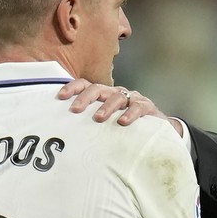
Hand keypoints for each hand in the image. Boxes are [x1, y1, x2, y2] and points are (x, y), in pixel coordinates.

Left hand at [58, 79, 182, 135]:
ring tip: (98, 118)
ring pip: (117, 96)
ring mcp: (132, 98)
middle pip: (98, 88)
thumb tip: (62, 132)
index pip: (85, 85)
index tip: (60, 97)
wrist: (156, 131)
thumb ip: (87, 124)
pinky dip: (130, 113)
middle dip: (85, 98)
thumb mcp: (104, 125)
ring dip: (106, 107)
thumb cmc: (124, 128)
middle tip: (75, 110)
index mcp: (103, 95)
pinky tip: (123, 122)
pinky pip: (138, 107)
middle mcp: (115, 93)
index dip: (72, 88)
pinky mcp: (147, 106)